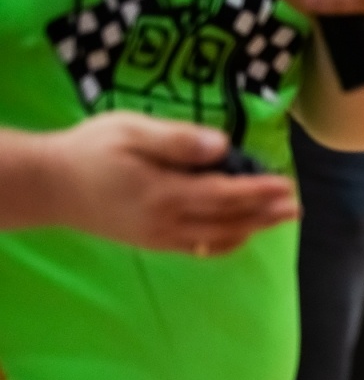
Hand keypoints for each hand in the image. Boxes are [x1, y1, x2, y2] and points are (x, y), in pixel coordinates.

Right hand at [41, 113, 297, 252]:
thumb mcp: (131, 131)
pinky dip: (227, 242)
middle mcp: (170, 222)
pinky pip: (200, 248)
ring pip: (219, 238)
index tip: (288, 185)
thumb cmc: (90, 150)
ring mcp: (163, 237)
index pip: (226, 194)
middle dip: (266, 212)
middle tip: (297, 206)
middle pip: (230, 219)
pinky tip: (241, 235)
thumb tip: (223, 146)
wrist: (49, 186)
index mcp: (167, 192)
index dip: (260, 191)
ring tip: (280, 218)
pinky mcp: (154, 243)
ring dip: (253, 228)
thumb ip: (178, 140)